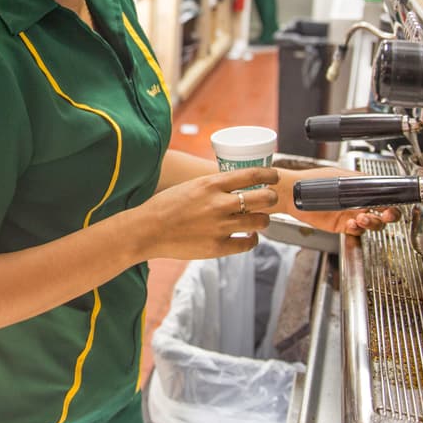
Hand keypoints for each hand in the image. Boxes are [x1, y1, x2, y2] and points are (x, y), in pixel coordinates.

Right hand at [136, 166, 276, 260]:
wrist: (148, 230)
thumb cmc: (166, 206)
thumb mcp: (192, 186)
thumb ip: (214, 186)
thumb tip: (237, 185)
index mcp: (211, 184)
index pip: (252, 175)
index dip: (269, 175)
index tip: (274, 177)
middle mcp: (219, 204)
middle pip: (264, 198)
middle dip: (271, 197)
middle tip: (270, 199)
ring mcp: (220, 227)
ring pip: (260, 221)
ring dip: (264, 219)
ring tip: (259, 219)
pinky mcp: (218, 247)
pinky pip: (248, 243)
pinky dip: (252, 239)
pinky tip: (249, 236)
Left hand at [270, 166, 400, 235]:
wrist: (294, 192)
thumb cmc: (313, 180)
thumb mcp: (339, 176)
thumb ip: (358, 181)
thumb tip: (375, 183)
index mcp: (361, 191)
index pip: (382, 199)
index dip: (391, 205)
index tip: (391, 206)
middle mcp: (358, 204)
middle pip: (381, 216)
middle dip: (387, 217)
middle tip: (385, 215)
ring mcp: (350, 216)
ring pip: (370, 225)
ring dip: (371, 223)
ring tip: (362, 218)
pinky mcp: (340, 226)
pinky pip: (354, 231)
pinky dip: (356, 229)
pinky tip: (352, 223)